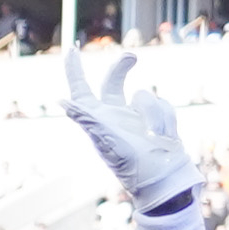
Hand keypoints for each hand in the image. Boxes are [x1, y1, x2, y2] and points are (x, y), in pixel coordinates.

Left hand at [60, 44, 207, 229]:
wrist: (165, 180)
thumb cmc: (133, 165)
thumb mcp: (108, 140)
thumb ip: (88, 117)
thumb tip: (62, 101)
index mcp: (96, 119)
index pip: (81, 89)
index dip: (75, 69)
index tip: (72, 49)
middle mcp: (113, 116)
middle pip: (114, 82)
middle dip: (123, 67)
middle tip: (133, 56)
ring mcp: (135, 117)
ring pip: (145, 96)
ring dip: (154, 112)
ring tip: (155, 135)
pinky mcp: (155, 121)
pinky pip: (163, 104)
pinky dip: (166, 119)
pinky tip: (166, 137)